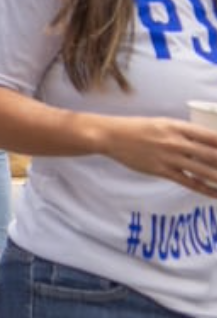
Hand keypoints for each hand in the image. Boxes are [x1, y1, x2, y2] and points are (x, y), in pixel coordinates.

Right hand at [99, 117, 216, 197]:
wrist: (111, 136)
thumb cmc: (137, 128)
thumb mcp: (162, 123)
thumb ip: (183, 132)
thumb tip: (205, 143)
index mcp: (177, 127)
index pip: (211, 136)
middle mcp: (176, 142)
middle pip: (212, 155)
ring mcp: (169, 157)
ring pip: (203, 170)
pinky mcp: (161, 171)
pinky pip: (188, 182)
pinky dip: (205, 189)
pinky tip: (215, 193)